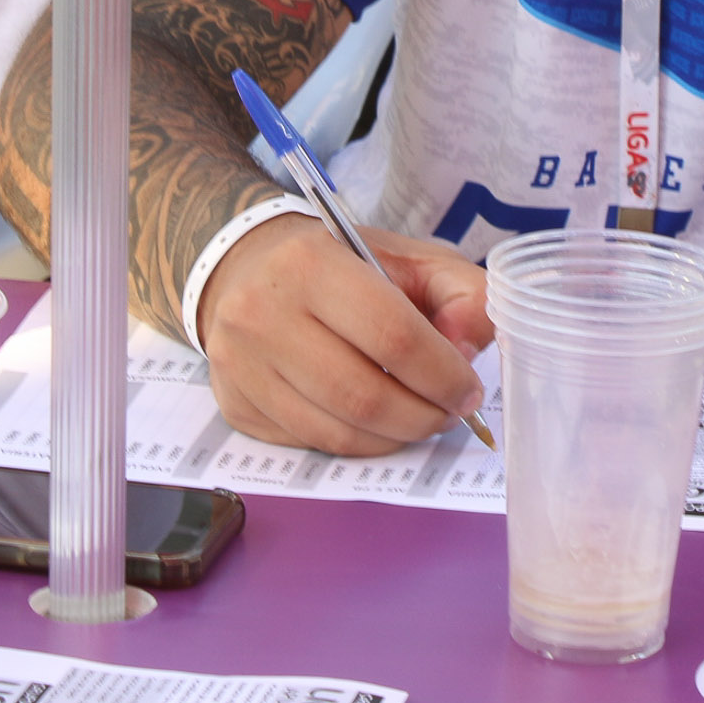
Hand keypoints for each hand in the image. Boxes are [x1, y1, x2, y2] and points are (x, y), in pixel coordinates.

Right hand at [197, 216, 490, 455]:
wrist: (247, 267)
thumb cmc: (339, 264)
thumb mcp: (408, 258)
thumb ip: (461, 293)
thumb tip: (469, 349)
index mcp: (310, 262)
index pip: (393, 335)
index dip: (444, 375)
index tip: (469, 391)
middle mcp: (262, 313)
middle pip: (364, 395)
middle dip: (424, 416)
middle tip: (449, 413)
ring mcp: (241, 364)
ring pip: (338, 431)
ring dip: (395, 438)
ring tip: (419, 419)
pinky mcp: (234, 403)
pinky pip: (310, 443)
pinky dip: (357, 443)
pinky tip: (375, 423)